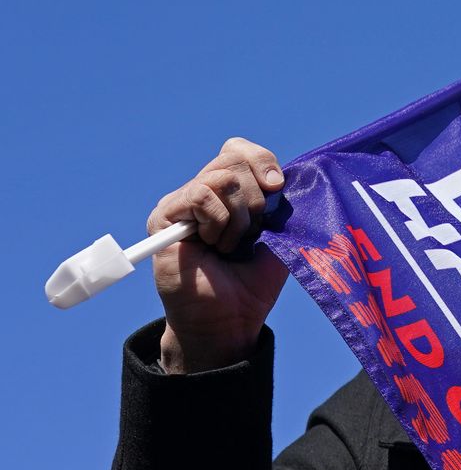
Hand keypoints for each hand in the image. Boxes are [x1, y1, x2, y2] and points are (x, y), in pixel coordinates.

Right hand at [151, 137, 289, 372]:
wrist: (229, 319)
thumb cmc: (252, 283)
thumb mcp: (279, 238)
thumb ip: (280, 205)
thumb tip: (285, 176)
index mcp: (229, 193)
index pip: (239, 150)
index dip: (262, 160)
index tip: (278, 187)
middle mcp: (203, 192)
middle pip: (233, 158)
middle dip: (256, 199)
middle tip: (251, 233)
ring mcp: (182, 202)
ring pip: (222, 178)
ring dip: (239, 218)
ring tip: (229, 246)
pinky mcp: (165, 216)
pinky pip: (202, 195)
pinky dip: (219, 222)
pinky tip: (212, 245)